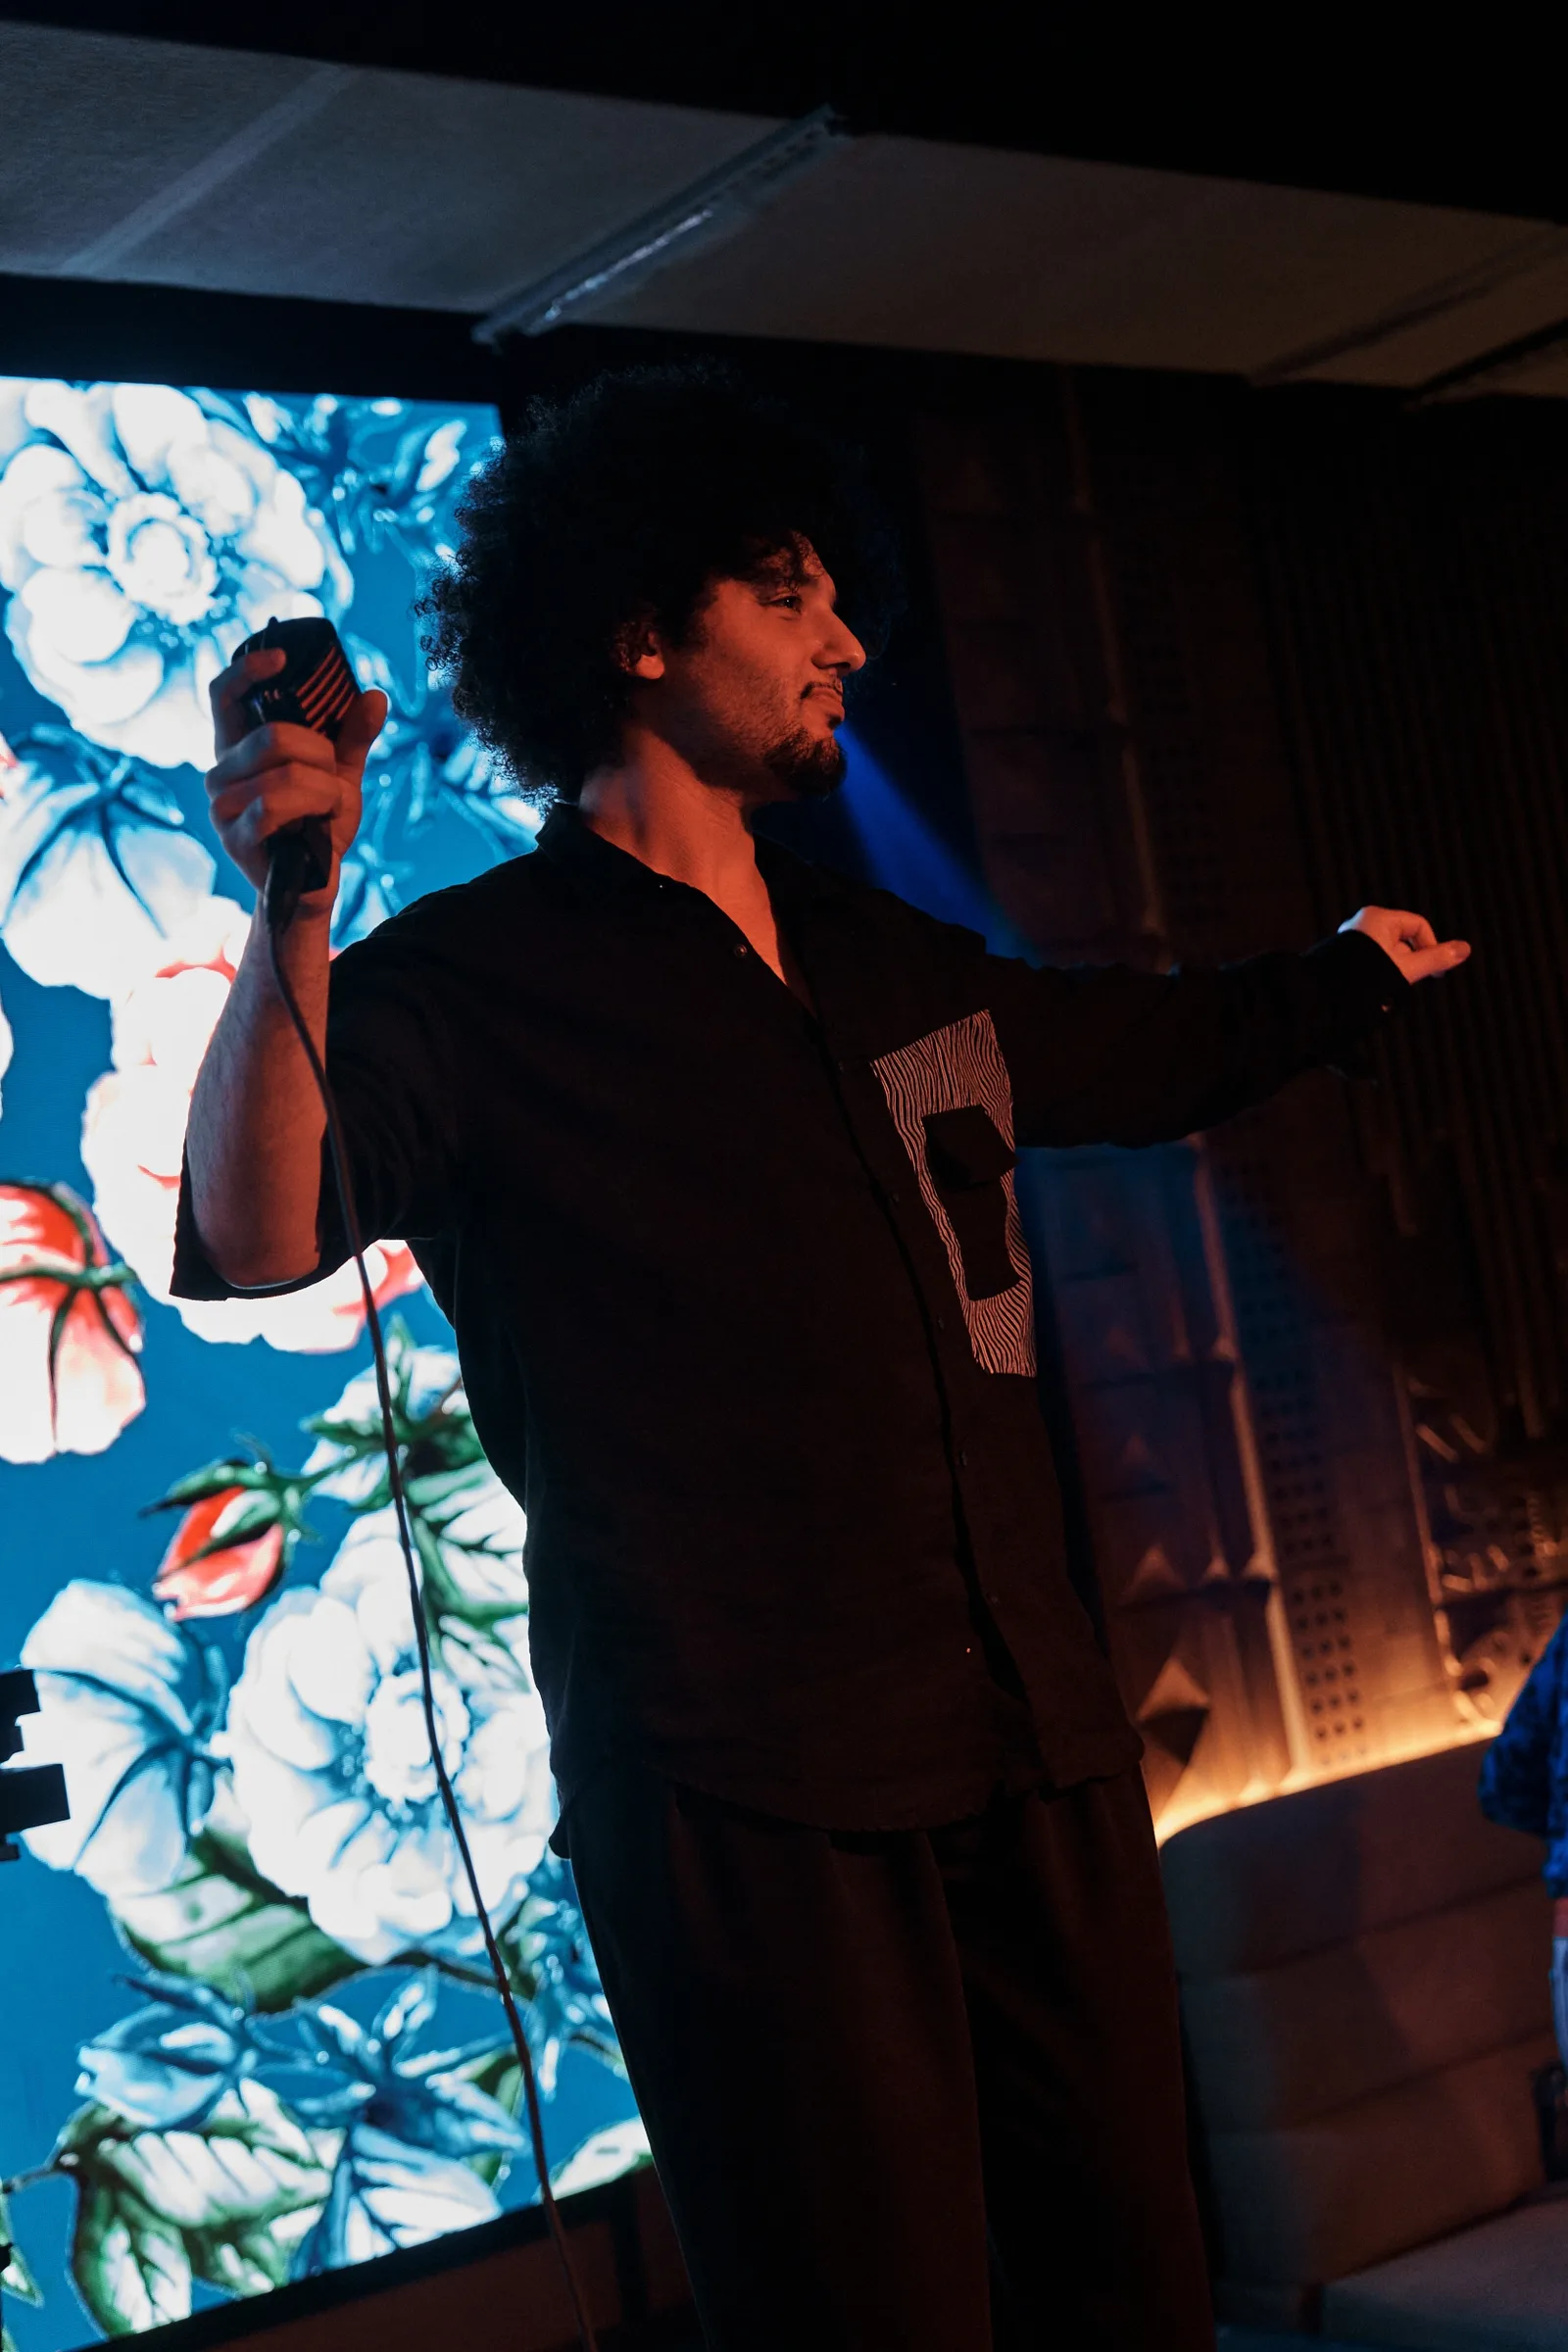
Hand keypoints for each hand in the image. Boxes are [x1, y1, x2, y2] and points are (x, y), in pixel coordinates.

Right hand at [204, 646, 387, 906]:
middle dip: (321, 755)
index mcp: (239, 747)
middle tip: (331, 778)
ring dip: (324, 789)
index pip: (224, 694)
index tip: (282, 659)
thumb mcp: (340, 775)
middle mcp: (221, 771)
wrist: (315, 883)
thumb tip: (375, 696)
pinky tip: (320, 822)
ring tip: (327, 808)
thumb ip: (352, 737)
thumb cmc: (318, 826)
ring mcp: (221, 805)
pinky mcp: (233, 836)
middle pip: (273, 735)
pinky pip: (274, 805)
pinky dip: (313, 808)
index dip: (248, 670)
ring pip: (283, 772)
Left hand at [1339, 905, 1470, 985]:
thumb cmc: (1366, 978)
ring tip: (1386, 991)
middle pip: (1403, 941)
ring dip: (1394, 973)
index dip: (1432, 947)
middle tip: (1406, 982)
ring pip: (1388, 955)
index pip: (1418, 926)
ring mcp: (1353, 940)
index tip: (1436, 972)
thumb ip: (1435, 959)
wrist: (1323, 997)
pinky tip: (1374, 993)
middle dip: (1410, 963)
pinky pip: (1371, 962)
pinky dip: (1378, 976)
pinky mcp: (1344, 956)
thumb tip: (1466, 948)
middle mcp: (1364, 923)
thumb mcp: (1406, 968)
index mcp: (1378, 918)